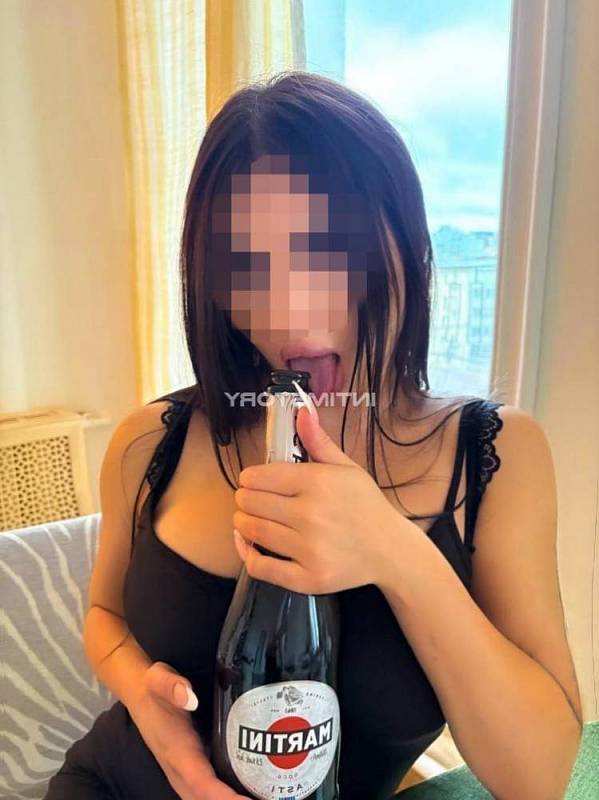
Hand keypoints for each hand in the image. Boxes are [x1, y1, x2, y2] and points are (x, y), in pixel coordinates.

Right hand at [128, 661, 250, 799]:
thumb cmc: (153, 688)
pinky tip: (249, 790)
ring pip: (204, 799)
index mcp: (177, 751)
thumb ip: (172, 685)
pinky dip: (224, 795)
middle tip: (267, 798)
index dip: (224, 797)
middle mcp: (180, 769)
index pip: (201, 783)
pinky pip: (206, 791)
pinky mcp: (190, 768)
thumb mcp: (159, 678)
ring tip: (263, 795)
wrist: (139, 694)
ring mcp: (184, 772)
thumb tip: (190, 697)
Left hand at [233, 402, 412, 593]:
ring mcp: (309, 548)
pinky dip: (246, 555)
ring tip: (248, 519)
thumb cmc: (366, 505)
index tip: (252, 481)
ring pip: (252, 531)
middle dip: (245, 499)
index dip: (250, 478)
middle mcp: (311, 514)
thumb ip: (318, 442)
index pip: (259, 476)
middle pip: (251, 503)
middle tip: (250, 500)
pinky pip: (261, 568)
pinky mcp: (308, 577)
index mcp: (318, 482)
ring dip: (243, 523)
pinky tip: (247, 545)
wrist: (391, 550)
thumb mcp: (347, 468)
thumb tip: (301, 411)